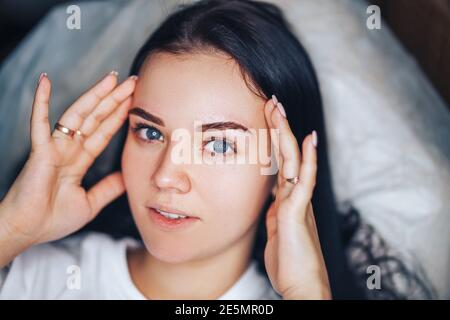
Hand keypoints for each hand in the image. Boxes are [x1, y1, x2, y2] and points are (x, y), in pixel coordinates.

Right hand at [0, 71, 135, 247]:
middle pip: (96, 118)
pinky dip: (40, 102)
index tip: (135, 100)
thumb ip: (108, 188)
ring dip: (94, 95)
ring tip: (111, 78)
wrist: (28, 231)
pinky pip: (40, 123)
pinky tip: (44, 81)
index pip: (104, 132)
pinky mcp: (40, 151)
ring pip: (78, 115)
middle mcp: (69, 149)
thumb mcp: (91, 202)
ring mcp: (55, 147)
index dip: (119, 116)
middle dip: (114, 99)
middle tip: (132, 80)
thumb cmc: (52, 219)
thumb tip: (127, 178)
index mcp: (80, 160)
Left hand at [263, 96, 330, 299]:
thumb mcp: (276, 232)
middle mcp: (295, 196)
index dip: (274, 142)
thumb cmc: (290, 263)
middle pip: (287, 155)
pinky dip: (308, 159)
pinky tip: (308, 140)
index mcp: (286, 201)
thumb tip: (271, 202)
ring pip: (294, 161)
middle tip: (272, 102)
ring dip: (286, 134)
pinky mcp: (298, 212)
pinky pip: (304, 181)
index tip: (267, 120)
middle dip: (279, 128)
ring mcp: (299, 202)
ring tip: (280, 108)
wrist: (302, 286)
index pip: (281, 164)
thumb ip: (274, 214)